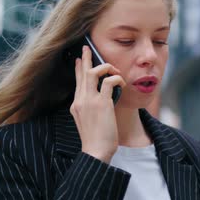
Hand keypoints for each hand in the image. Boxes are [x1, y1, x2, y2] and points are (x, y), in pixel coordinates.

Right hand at [70, 45, 125, 162]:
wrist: (95, 152)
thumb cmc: (96, 140)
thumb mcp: (89, 121)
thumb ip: (91, 108)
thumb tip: (103, 98)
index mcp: (76, 104)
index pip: (77, 81)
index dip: (78, 69)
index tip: (79, 59)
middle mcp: (80, 100)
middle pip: (82, 72)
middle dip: (86, 58)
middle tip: (87, 47)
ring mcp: (90, 101)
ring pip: (94, 72)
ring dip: (107, 67)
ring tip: (115, 71)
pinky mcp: (102, 103)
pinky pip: (109, 81)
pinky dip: (117, 79)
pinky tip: (122, 84)